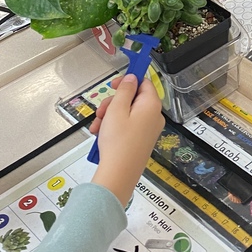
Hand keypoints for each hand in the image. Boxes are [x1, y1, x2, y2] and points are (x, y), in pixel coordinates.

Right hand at [89, 75, 162, 206]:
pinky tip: (100, 134)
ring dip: (110, 116)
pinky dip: (113, 127)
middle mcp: (154, 116)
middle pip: (133, 99)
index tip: (114, 84)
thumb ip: (124, 90)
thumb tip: (132, 78)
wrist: (118, 174)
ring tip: (97, 126)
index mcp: (151, 105)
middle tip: (102, 111)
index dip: (128, 81)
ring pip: (127, 113)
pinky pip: (127, 126)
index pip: (144, 83)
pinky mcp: (141, 140)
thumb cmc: (118, 142)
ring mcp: (148, 130)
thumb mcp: (117, 109)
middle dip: (114, 103)